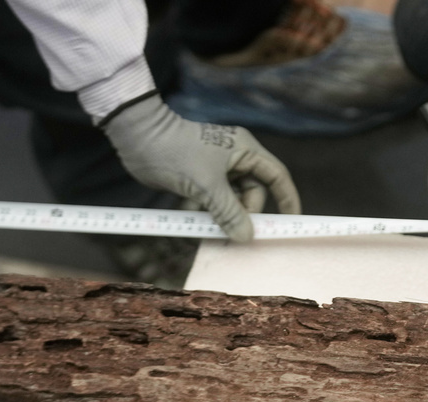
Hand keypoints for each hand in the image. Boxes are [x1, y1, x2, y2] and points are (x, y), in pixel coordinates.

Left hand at [102, 93, 300, 240]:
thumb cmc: (175, 152)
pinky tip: (195, 221)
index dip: (287, 199)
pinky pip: (215, 202)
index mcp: (245, 150)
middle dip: (245, 214)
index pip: (277, 176)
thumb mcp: (207, 186)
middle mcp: (236, 158)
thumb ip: (229, 213)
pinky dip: (209, 214)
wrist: (136, 137)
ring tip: (210, 229)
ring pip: (232, 201)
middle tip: (235, 234)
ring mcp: (218, 169)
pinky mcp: (201, 179)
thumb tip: (246, 237)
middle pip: (253, 193)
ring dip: (224, 217)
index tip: (290, 222)